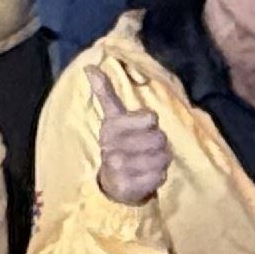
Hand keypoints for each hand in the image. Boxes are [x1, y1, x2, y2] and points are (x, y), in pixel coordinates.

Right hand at [87, 64, 170, 205]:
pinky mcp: (131, 187)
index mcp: (111, 128)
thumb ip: (105, 93)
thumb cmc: (118, 145)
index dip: (150, 123)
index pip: (151, 117)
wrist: (112, 184)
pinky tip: (147, 176)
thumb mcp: (112, 119)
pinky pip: (162, 175)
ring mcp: (121, 169)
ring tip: (147, 162)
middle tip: (146, 148)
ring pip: (164, 157)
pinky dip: (159, 176)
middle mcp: (113, 148)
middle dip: (158, 143)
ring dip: (161, 160)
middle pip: (161, 138)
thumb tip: (90, 66)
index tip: (140, 128)